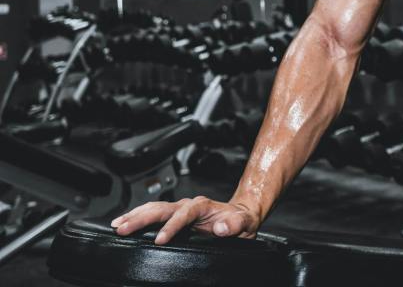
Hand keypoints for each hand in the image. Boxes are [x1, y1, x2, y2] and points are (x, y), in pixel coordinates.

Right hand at [110, 197, 259, 244]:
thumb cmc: (240, 220)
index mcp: (203, 205)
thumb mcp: (244, 223)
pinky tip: (125, 222)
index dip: (171, 226)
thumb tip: (220, 227)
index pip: (184, 214)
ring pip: (153, 208)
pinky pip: (154, 214)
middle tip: (123, 228)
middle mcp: (188, 205)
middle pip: (161, 207)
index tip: (160, 239)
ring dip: (135, 215)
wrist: (241, 215)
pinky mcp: (174, 216)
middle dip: (141, 217)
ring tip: (117, 225)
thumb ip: (234, 224)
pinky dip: (138, 216)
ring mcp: (180, 209)